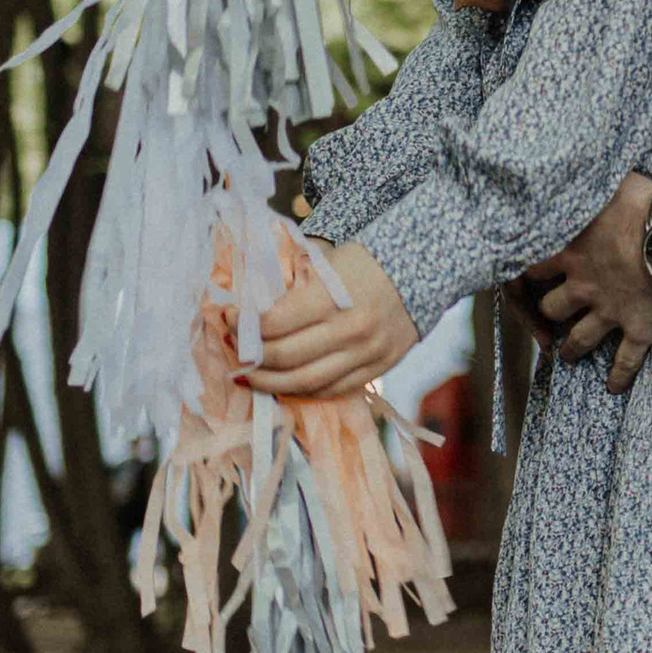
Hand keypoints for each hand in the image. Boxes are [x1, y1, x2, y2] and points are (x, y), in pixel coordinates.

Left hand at [240, 238, 417, 402]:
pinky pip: (333, 391)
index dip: (242, 325)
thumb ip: (293, 287)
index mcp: (333, 298)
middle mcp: (350, 331)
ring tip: (249, 378)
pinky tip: (285, 385)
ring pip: (306, 383)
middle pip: (284, 358)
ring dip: (269, 384)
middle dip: (250, 358)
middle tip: (233, 352)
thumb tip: (249, 310)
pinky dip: (304, 391)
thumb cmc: (366, 260)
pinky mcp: (378, 369)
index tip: (227, 318)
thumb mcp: (328, 262)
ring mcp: (366, 355)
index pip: (274, 324)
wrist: (423, 269)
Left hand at [530, 173, 651, 395]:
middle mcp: (585, 285)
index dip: (526, 274)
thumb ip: (597, 184)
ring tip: (567, 357)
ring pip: (579, 340)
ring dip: (571, 349)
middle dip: (548, 314)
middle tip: (548, 318)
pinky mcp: (639, 330)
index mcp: (574, 251)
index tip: (524, 278)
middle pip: (551, 309)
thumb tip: (586, 169)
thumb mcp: (617, 183)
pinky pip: (624, 362)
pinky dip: (618, 377)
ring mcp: (610, 312)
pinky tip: (613, 388)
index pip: (533, 267)